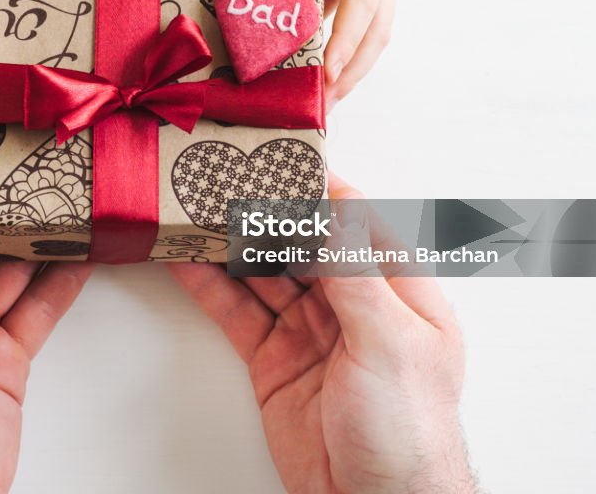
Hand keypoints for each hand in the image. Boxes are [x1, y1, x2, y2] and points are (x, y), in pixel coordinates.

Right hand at [168, 175, 475, 493]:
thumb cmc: (409, 433)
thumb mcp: (390, 344)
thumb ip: (356, 275)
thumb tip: (334, 211)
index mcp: (398, 290)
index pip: (356, 221)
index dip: (317, 189)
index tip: (279, 161)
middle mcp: (353, 304)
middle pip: (302, 241)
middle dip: (263, 212)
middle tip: (223, 181)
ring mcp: (310, 330)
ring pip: (263, 271)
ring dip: (230, 243)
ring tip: (194, 210)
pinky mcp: (274, 359)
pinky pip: (238, 311)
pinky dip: (210, 285)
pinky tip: (186, 261)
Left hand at [269, 0, 432, 110]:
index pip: (362, 2)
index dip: (345, 43)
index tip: (327, 76)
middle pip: (377, 30)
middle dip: (352, 73)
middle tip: (321, 108)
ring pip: (374, 29)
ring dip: (352, 65)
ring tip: (321, 97)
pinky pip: (361, 16)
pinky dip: (344, 43)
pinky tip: (318, 60)